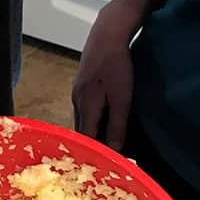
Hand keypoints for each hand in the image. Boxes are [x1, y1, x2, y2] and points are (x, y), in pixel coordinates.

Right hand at [72, 0, 148, 150]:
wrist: (107, 34)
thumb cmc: (116, 64)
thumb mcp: (122, 97)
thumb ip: (118, 124)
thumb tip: (115, 149)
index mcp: (85, 106)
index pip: (86, 138)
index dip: (94, 153)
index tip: (103, 165)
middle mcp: (76, 100)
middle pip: (81, 130)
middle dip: (90, 144)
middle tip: (104, 157)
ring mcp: (76, 90)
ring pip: (82, 118)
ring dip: (90, 131)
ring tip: (103, 142)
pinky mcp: (80, 83)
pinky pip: (83, 107)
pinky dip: (90, 118)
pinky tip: (100, 118)